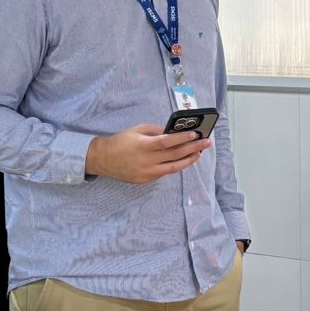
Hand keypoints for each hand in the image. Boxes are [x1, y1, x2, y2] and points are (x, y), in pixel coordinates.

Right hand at [86, 124, 209, 184]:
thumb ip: (156, 131)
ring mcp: (147, 173)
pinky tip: (184, 159)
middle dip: (193, 148)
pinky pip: (165, 172)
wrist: (103, 159)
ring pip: (174, 168)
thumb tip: (175, 131)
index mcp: (143, 146)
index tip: (196, 135)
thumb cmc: (121, 141)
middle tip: (206, 143)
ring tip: (199, 153)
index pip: (167, 142)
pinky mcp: (146, 180)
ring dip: (189, 160)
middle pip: (174, 155)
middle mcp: (146, 161)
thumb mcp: (137, 130)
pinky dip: (175, 165)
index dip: (183, 139)